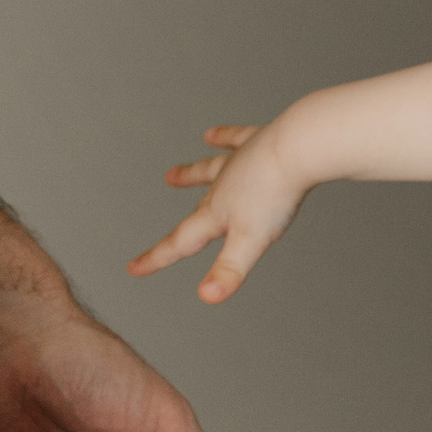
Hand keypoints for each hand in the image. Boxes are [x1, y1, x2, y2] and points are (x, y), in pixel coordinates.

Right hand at [130, 125, 306, 302]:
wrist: (298, 147)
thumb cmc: (276, 193)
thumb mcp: (252, 240)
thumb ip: (230, 269)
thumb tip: (207, 296)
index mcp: (218, 213)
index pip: (182, 242)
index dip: (157, 258)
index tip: (134, 268)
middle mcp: (223, 187)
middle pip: (197, 211)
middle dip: (179, 230)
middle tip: (159, 244)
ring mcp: (239, 162)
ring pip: (210, 171)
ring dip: (191, 175)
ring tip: (172, 175)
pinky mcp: (259, 142)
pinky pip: (236, 139)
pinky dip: (224, 137)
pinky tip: (213, 134)